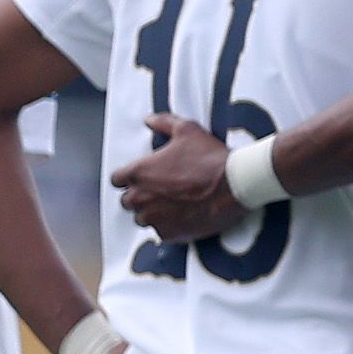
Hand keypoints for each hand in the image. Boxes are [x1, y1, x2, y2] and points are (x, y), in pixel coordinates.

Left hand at [115, 117, 242, 242]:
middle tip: (159, 190)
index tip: (143, 176)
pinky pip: (160, 232)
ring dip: (152, 212)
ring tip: (171, 205)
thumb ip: (163, 123)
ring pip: (142, 219)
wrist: (235, 185)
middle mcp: (141, 198)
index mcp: (139, 173)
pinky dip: (168, 226)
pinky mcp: (171, 233)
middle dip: (139, 196)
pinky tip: (182, 216)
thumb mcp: (187, 130)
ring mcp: (155, 218)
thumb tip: (149, 119)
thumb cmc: (210, 158)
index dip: (129, 177)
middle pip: (127, 201)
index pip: (116, 179)